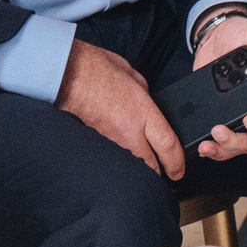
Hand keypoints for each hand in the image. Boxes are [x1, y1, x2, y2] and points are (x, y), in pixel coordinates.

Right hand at [56, 39, 183, 179]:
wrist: (67, 76)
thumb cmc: (99, 71)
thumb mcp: (135, 79)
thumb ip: (146, 97)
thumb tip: (148, 106)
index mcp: (144, 113)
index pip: (168, 145)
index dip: (176, 163)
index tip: (179, 171)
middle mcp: (128, 131)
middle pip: (149, 164)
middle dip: (158, 174)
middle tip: (164, 175)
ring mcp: (109, 140)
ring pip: (129, 164)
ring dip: (137, 169)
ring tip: (143, 170)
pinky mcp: (92, 143)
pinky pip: (112, 157)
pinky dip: (118, 162)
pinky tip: (120, 161)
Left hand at [189, 14, 246, 161]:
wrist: (217, 35)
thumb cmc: (246, 34)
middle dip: (236, 143)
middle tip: (218, 131)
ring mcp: (232, 115)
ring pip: (232, 147)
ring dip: (221, 151)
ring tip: (206, 144)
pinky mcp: (212, 115)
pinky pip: (213, 142)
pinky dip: (207, 148)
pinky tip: (199, 144)